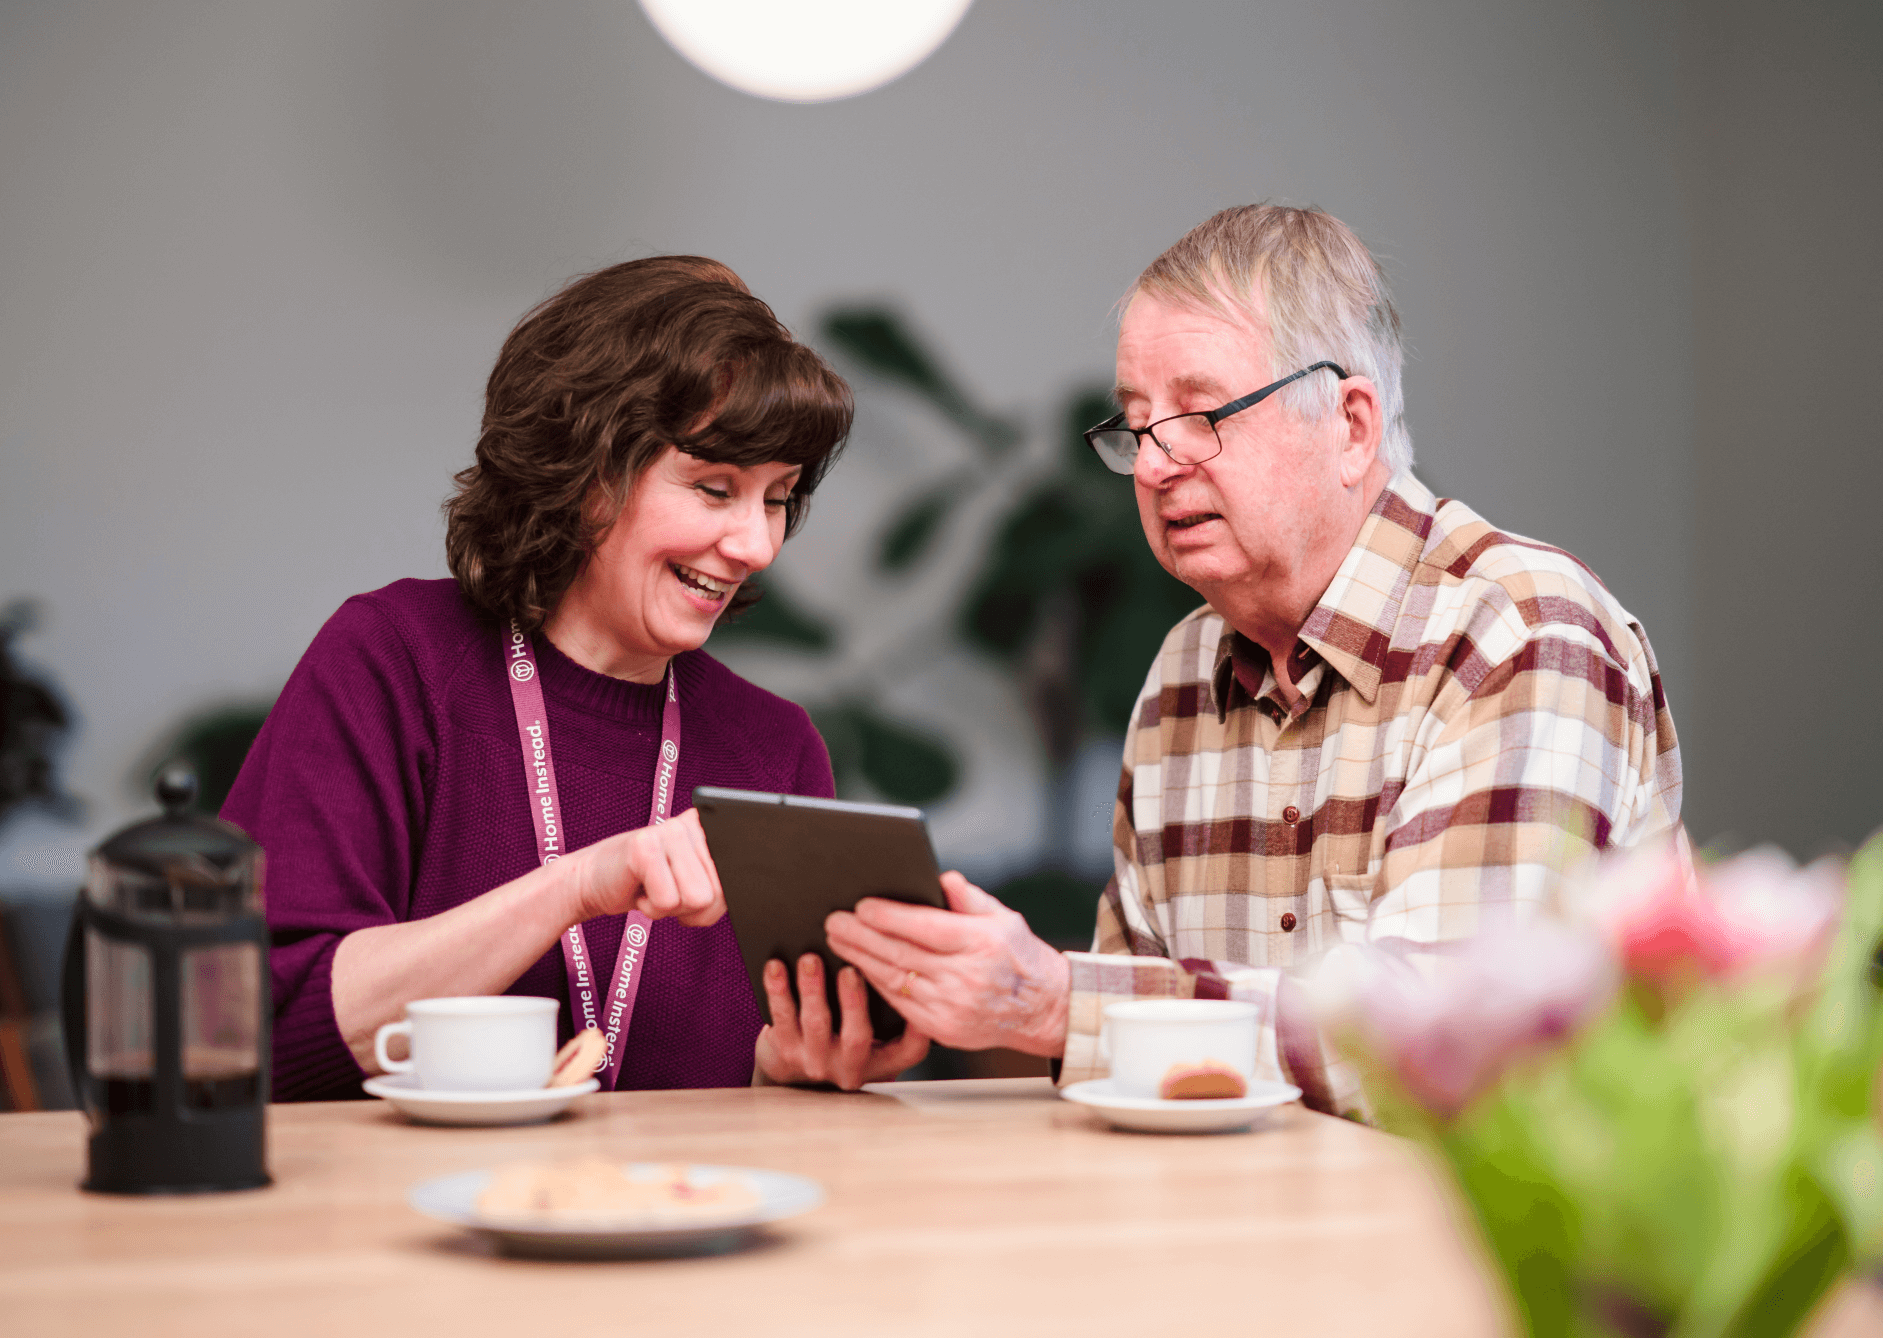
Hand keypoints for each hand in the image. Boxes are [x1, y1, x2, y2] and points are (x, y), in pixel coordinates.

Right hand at [568, 808, 725, 926]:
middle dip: (692, 909)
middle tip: (667, 891)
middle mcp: (692, 824)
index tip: (692, 893)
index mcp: (709, 829)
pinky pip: (668, 901)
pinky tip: (639, 888)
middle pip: (719, 894)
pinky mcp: (645, 846)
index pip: (740, 879)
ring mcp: (668, 831)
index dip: (716, 901)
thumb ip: (720, 886)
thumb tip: (733, 896)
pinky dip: (652, 908)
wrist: (593, 881)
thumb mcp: (691, 884)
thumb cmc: (644, 885)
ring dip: (671, 908)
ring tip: (654, 888)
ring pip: (698, 898)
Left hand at [753, 953, 929, 1089]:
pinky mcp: (785, 1052)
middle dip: (853, 1001)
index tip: (916, 995)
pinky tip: (776, 967)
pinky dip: (778, 990)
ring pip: (816, 1025)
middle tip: (850, 970)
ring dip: (812, 989)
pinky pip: (782, 1018)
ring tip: (810, 960)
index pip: (909, 1051)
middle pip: (857, 1037)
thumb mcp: (876, 1034)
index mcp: (882, 1061)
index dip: (919, 1029)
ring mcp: (817, 1062)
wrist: (794, 1071)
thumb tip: (895, 956)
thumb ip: (889, 1007)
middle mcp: (851, 1066)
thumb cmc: (844, 1036)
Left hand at [825, 871, 1070, 1056]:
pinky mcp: (942, 1029)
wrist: (1042, 1009)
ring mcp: (952, 1007)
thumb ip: (969, 898)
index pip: (924, 928)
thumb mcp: (1004, 917)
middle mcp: (966, 977)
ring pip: (894, 980)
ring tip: (837, 940)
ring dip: (860, 960)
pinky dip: (876, 984)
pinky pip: (900, 1004)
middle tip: (833, 921)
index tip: (860, 906)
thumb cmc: (1018, 954)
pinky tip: (859, 967)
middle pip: (901, 954)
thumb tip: (941, 878)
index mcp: (981, 944)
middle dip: (861, 936)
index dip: (888, 917)